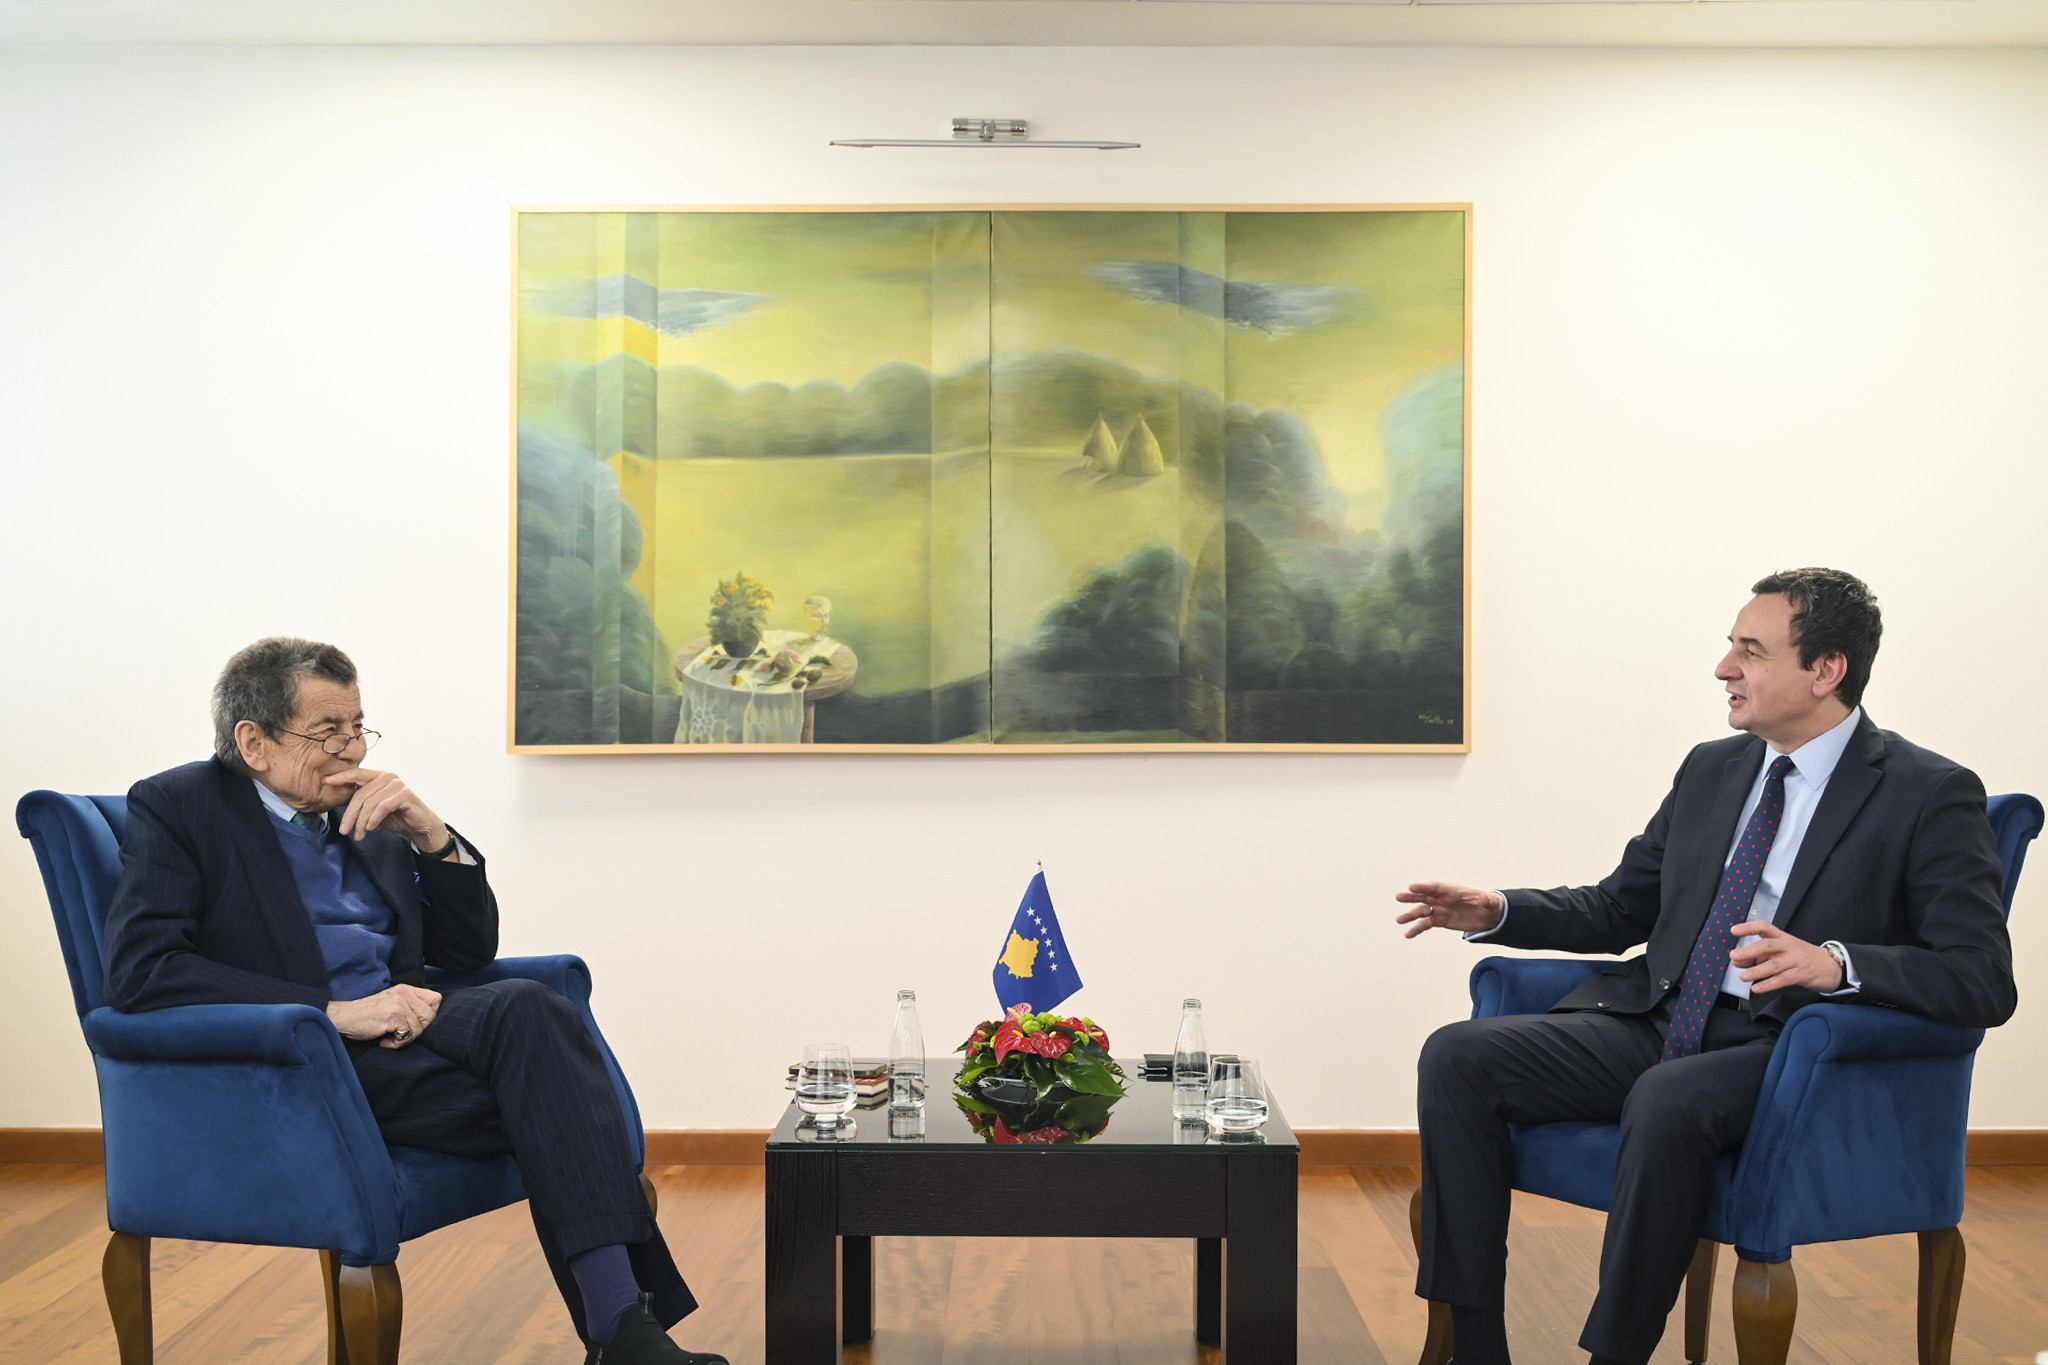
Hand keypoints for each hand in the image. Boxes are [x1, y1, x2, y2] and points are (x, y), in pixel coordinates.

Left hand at [324, 766, 451, 854]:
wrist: (419, 826)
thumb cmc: (397, 816)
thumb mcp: (374, 808)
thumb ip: (362, 802)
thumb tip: (340, 802)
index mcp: (379, 776)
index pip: (357, 773)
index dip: (342, 777)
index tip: (328, 781)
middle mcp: (388, 777)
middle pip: (361, 794)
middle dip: (350, 815)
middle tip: (344, 830)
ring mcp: (397, 784)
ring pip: (370, 803)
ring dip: (362, 822)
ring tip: (360, 834)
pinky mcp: (405, 794)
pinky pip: (383, 807)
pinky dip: (374, 819)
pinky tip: (371, 828)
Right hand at [326, 983, 442, 1047]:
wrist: (343, 1018)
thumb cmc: (367, 1015)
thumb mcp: (392, 1003)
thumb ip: (410, 1006)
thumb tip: (429, 1020)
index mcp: (407, 989)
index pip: (436, 999)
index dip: (429, 1014)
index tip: (415, 1023)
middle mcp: (405, 993)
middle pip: (430, 1016)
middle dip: (417, 1030)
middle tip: (400, 1033)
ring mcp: (399, 1004)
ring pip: (419, 1029)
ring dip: (405, 1039)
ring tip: (389, 1037)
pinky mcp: (393, 1016)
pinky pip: (407, 1036)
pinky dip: (396, 1044)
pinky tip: (384, 1041)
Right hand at [1395, 882, 1506, 938]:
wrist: (1488, 916)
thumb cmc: (1488, 904)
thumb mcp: (1490, 902)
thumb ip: (1486, 900)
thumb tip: (1484, 899)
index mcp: (1452, 891)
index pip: (1436, 887)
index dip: (1424, 887)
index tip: (1412, 887)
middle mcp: (1443, 899)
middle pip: (1424, 896)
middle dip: (1412, 897)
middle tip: (1399, 897)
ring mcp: (1440, 909)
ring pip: (1422, 911)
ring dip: (1410, 915)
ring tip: (1399, 920)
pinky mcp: (1440, 920)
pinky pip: (1426, 924)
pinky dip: (1417, 929)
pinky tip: (1408, 934)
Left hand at [1729, 921, 1843, 992]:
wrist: (1833, 966)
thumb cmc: (1803, 958)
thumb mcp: (1782, 952)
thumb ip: (1760, 956)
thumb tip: (1737, 960)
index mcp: (1782, 937)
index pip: (1764, 927)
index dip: (1749, 928)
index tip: (1734, 930)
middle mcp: (1788, 946)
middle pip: (1767, 945)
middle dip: (1749, 951)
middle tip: (1734, 956)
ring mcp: (1796, 960)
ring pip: (1774, 965)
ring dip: (1756, 971)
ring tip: (1743, 976)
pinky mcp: (1802, 974)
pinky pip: (1783, 979)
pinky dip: (1768, 984)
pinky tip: (1757, 988)